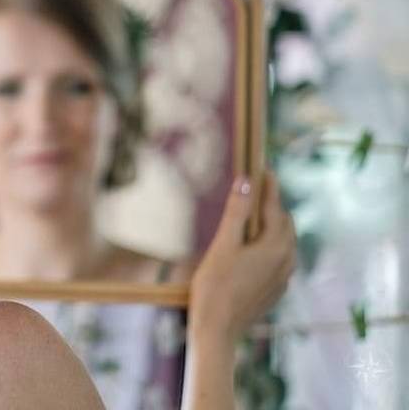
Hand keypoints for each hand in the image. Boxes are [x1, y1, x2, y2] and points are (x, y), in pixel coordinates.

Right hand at [190, 172, 295, 345]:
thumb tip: (246, 181)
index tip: (265, 169)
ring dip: (272, 227)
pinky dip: (269, 246)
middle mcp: (286, 261)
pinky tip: (251, 248)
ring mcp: (282, 279)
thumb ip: (237, 212)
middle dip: (272, 207)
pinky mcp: (275, 291)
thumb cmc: (215, 285)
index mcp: (275, 247)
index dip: (269, 188)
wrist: (217, 330)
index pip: (276, 208)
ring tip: (252, 217)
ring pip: (284, 243)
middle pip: (285, 225)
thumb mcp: (223, 245)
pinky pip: (279, 260)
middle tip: (255, 192)